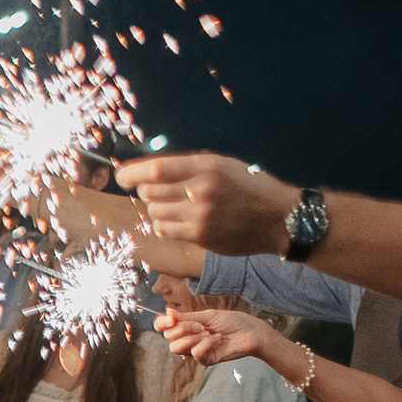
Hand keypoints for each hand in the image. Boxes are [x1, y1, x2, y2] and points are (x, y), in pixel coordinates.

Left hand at [114, 154, 302, 255]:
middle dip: (147, 190)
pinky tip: (179, 219)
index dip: (132, 173)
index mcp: (207, 166)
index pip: (156, 169)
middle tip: (160, 190)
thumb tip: (147, 171)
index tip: (121, 176)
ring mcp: (199, 216)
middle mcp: (201, 190)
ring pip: (154, 212)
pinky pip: (165, 229)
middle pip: (149, 192)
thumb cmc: (250, 187)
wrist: (280, 218)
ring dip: (157, 208)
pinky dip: (165, 224)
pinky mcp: (200, 236)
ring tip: (177, 205)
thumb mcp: (223, 165)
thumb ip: (188, 167)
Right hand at [155, 306, 286, 369]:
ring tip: (207, 332)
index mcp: (187, 327)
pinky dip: (205, 344)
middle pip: (168, 337)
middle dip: (182, 328)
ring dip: (191, 338)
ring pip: (176, 348)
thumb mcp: (208, 316)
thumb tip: (168, 311)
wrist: (251, 332)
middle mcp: (188, 339)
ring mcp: (195, 350)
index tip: (171, 318)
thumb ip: (187, 317)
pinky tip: (217, 339)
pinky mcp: (205, 359)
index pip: (164, 328)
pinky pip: (195, 353)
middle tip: (200, 325)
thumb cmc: (233, 321)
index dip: (162, 323)